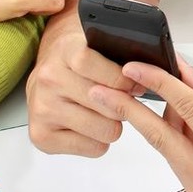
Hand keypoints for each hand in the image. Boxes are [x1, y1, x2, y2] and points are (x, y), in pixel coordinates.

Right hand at [27, 26, 137, 156]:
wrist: (45, 72)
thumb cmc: (76, 59)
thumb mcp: (95, 43)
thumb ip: (120, 54)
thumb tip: (150, 74)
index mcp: (65, 50)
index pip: (94, 64)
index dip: (123, 79)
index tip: (137, 85)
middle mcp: (49, 80)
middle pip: (106, 103)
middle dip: (124, 104)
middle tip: (125, 101)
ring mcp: (43, 110)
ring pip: (104, 129)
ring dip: (114, 124)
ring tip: (107, 114)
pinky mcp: (43, 136)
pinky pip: (93, 148)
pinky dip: (100, 140)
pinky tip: (93, 126)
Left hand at [112, 59, 192, 191]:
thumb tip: (183, 70)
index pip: (187, 110)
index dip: (158, 84)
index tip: (134, 67)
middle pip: (160, 138)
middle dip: (127, 111)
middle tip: (100, 91)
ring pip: (168, 150)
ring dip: (163, 123)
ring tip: (174, 103)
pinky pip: (178, 164)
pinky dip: (178, 141)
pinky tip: (187, 126)